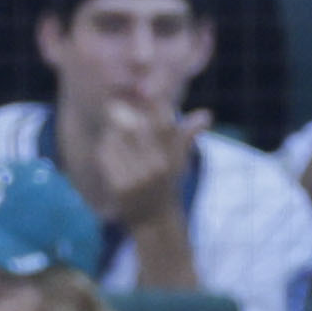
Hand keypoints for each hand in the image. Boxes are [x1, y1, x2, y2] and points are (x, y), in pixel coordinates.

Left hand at [83, 96, 201, 225]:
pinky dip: (106, 149)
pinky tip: (111, 152)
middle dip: (126, 114)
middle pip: (135, 125)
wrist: (153, 221)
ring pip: (116, 137)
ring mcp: (137, 178)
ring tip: (116, 134)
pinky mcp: (119, 186)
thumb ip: (187, 135)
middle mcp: (157, 167)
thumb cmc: (166, 183)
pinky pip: (105, 154)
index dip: (154, 102)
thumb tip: (206, 115)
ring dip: (113, 132)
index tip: (145, 89)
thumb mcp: (179, 160)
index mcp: (172, 157)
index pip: (163, 121)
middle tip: (119, 107)